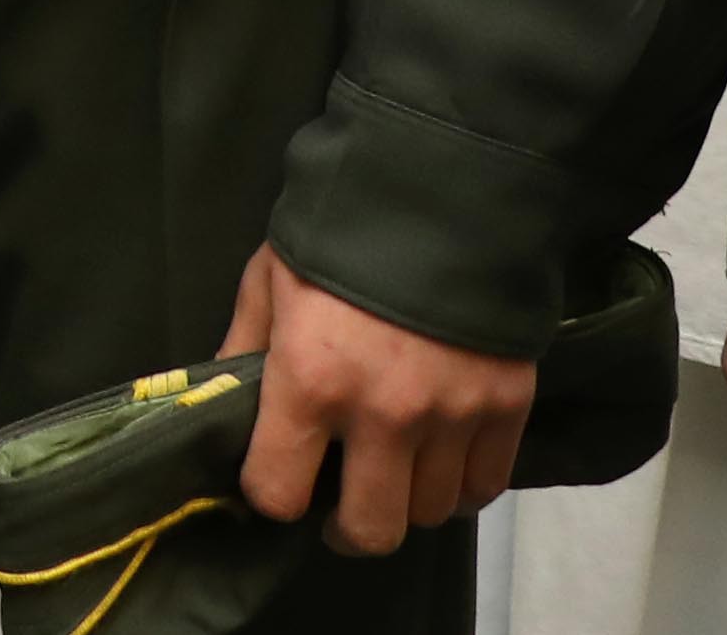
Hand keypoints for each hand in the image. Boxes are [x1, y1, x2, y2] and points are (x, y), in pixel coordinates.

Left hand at [225, 246, 535, 550]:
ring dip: (405, 502)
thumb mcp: (269, 282)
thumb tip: (219, 401)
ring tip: (390, 471)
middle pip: (371, 531)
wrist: (440, 195)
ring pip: (431, 513)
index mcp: (310, 382)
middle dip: (346, 527)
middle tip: (338, 505)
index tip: (275, 480)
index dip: (271, 494)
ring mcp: (452, 417)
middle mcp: (384, 414)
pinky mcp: (507, 409)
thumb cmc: (336, 237)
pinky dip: (459, 486)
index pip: (279, 493)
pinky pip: (485, 487)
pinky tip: (437, 461)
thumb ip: (244, 350)